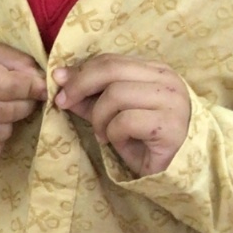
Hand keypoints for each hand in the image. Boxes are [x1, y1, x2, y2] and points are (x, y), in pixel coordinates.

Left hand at [53, 54, 190, 177]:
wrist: (173, 171)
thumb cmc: (142, 141)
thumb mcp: (112, 114)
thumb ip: (90, 97)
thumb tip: (60, 79)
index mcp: (155, 71)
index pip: (111, 60)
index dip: (81, 71)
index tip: (59, 84)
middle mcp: (167, 80)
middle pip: (111, 70)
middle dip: (80, 86)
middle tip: (64, 104)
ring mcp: (172, 101)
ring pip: (116, 94)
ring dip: (99, 118)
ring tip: (104, 134)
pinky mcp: (170, 126)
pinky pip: (125, 121)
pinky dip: (113, 134)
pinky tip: (118, 143)